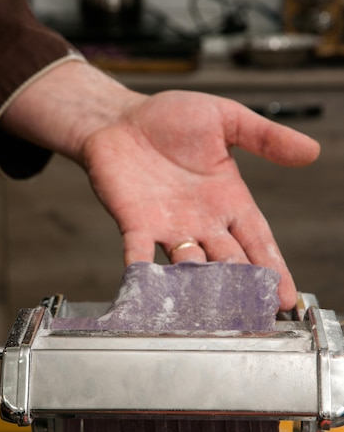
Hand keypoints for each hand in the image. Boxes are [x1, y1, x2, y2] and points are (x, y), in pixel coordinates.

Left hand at [82, 89, 318, 309]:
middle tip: (253, 312)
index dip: (272, 269)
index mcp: (228, 201)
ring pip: (189, 264)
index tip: (285, 297)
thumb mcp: (226, 120)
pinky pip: (139, 252)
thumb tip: (312, 151)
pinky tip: (146, 288)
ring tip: (212, 304)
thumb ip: (264, 137)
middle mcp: (202, 221)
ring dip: (200, 283)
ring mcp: (168, 226)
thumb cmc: (170, 119)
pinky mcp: (135, 224)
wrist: (120, 120)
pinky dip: (142, 271)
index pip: (258, 241)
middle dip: (241, 287)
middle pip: (228, 262)